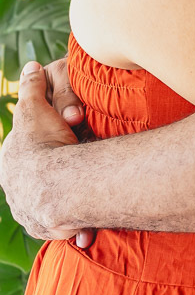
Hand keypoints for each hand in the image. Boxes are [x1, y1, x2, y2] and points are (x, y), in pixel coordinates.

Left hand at [0, 62, 93, 247]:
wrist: (56, 185)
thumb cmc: (46, 143)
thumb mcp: (37, 107)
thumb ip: (32, 86)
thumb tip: (31, 66)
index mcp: (9, 164)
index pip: (24, 153)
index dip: (44, 143)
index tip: (62, 140)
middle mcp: (14, 191)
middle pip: (35, 180)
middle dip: (51, 177)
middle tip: (75, 169)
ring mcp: (28, 212)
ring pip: (48, 204)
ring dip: (64, 203)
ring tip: (84, 198)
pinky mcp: (46, 228)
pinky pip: (63, 226)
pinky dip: (75, 225)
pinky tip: (86, 225)